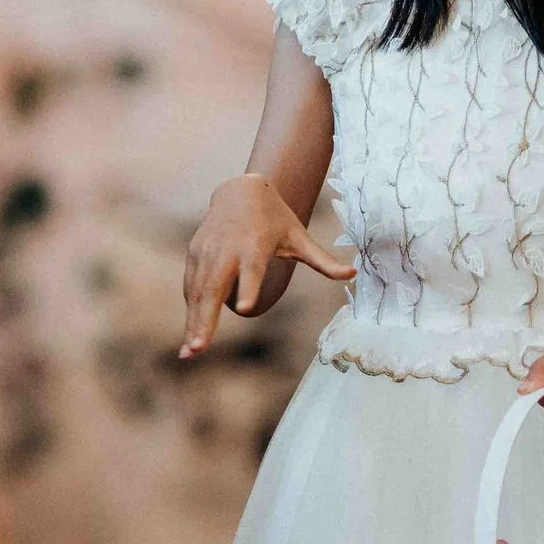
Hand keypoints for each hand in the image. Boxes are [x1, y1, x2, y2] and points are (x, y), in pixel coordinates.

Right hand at [179, 178, 353, 358]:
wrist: (239, 190)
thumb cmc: (275, 219)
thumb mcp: (299, 237)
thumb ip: (322, 260)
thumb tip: (353, 273)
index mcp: (256, 245)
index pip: (253, 269)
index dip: (249, 288)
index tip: (247, 309)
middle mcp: (227, 249)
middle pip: (215, 287)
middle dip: (205, 320)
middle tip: (199, 350)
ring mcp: (207, 251)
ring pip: (197, 292)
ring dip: (192, 323)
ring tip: (190, 353)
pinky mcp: (194, 253)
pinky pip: (192, 286)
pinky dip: (191, 309)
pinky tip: (191, 333)